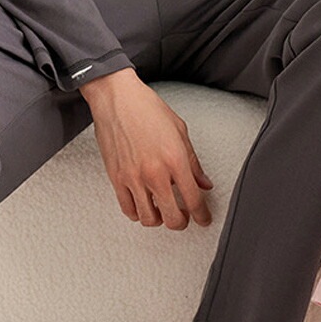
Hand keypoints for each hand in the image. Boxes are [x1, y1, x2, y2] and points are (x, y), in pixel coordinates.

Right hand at [81, 68, 212, 229]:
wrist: (117, 98)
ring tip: (164, 212)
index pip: (194, 200)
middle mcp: (155, 172)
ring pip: (149, 218)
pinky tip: (144, 207)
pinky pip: (128, 209)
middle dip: (182, 222)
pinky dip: (138, 214)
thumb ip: (193, 162)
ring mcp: (134, 178)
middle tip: (185, 219)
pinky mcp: (116, 179)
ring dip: (160, 220)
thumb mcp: (180, 131)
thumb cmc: (147, 108)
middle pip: (172, 217)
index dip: (202, 215)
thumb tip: (203, 182)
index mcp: (175, 159)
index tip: (204, 218)